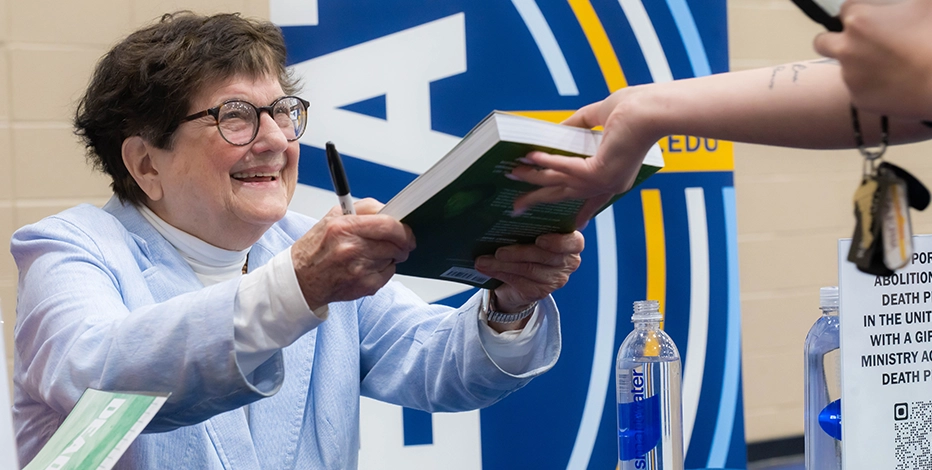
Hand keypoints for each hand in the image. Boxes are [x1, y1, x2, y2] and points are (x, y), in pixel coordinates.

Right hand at [292, 198, 415, 308]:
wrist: (301, 280)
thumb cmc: (317, 248)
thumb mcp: (333, 217)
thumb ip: (364, 208)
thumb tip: (390, 210)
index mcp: (344, 227)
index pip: (388, 224)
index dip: (403, 228)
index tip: (406, 230)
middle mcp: (351, 248)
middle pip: (395, 243)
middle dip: (402, 244)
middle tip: (401, 244)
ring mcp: (359, 269)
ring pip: (393, 259)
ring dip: (390, 256)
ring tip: (372, 255)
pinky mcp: (364, 286)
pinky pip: (388, 275)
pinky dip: (383, 270)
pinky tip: (367, 268)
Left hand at [475, 231, 583, 330]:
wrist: (521, 277)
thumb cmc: (528, 246)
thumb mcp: (532, 233)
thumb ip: (530, 226)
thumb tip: (507, 216)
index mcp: (571, 242)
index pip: (574, 242)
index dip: (558, 242)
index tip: (540, 239)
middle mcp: (568, 262)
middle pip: (545, 257)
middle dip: (519, 253)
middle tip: (499, 251)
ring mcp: (555, 279)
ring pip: (529, 270)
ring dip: (503, 265)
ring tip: (484, 260)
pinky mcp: (540, 292)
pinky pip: (519, 282)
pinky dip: (500, 273)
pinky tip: (486, 268)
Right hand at [509, 88, 659, 227]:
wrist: (652, 108)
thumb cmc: (636, 108)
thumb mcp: (601, 116)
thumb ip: (579, 124)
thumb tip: (556, 130)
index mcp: (616, 174)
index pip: (595, 198)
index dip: (583, 210)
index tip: (576, 223)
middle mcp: (610, 183)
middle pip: (568, 195)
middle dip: (540, 200)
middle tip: (518, 206)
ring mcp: (604, 181)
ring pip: (560, 183)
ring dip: (534, 177)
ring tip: (512, 173)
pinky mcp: (598, 172)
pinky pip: (565, 169)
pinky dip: (546, 162)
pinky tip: (529, 156)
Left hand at [813, 0, 931, 119]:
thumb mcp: (924, 3)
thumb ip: (903, 0)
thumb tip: (899, 2)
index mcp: (859, 20)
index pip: (845, 10)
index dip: (862, 13)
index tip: (874, 19)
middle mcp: (846, 48)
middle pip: (823, 42)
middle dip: (837, 40)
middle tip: (861, 43)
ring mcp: (849, 76)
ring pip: (844, 67)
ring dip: (860, 64)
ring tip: (892, 64)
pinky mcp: (858, 99)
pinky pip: (858, 90)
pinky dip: (872, 86)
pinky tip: (895, 82)